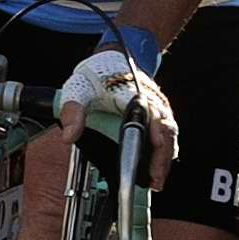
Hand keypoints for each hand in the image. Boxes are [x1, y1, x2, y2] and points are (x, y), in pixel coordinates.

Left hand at [59, 42, 174, 178]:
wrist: (111, 59)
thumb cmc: (97, 75)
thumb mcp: (78, 90)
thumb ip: (73, 112)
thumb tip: (69, 136)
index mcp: (131, 94)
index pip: (146, 114)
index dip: (153, 132)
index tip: (154, 147)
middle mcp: (150, 100)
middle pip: (164, 129)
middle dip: (161, 156)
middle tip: (154, 178)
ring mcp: (158, 107)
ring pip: (169, 134)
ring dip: (165, 158)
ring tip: (157, 180)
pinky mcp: (159, 114)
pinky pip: (168, 134)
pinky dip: (165, 152)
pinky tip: (158, 168)